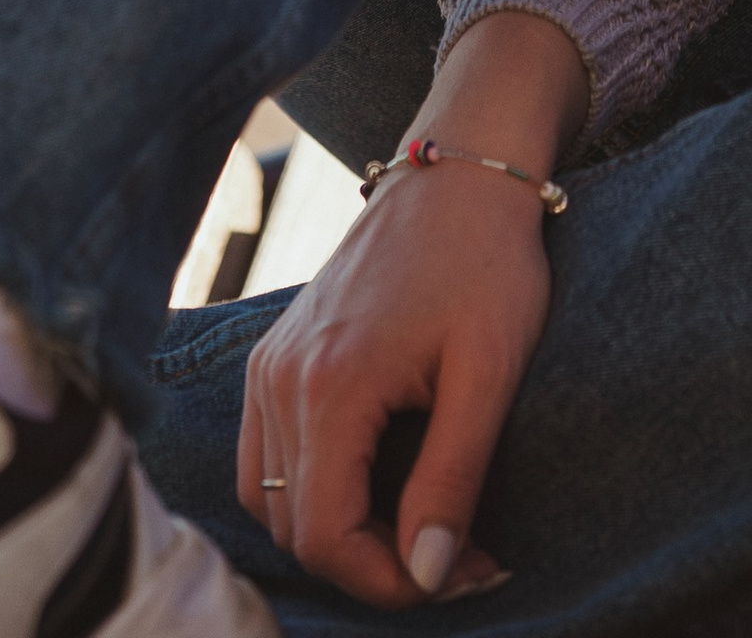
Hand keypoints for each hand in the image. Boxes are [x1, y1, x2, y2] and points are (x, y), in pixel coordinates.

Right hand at [236, 10, 586, 605]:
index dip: (386, 580)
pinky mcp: (274, 353)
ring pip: (268, 499)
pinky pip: (263, 455)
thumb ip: (452, 477)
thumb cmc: (486, 261)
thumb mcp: (488, 372)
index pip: (324, 536)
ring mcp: (268, 363)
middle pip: (292, 527)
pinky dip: (306, 489)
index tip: (456, 572)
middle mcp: (279, 377)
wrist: (459, 171)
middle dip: (369, 562)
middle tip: (452, 552)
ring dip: (335, 531)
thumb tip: (429, 575)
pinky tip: (371, 483)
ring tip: (414, 524)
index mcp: (329, 385)